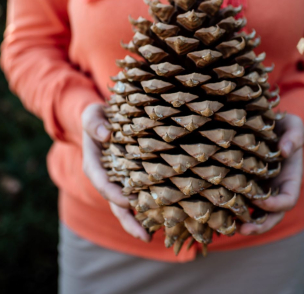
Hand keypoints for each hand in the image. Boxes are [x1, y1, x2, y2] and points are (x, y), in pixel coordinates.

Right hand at [81, 103, 149, 241]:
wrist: (105, 119)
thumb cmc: (98, 117)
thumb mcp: (92, 115)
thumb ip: (94, 123)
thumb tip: (105, 134)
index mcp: (94, 164)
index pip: (102, 182)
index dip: (114, 193)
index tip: (128, 201)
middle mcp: (106, 177)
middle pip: (115, 202)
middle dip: (128, 219)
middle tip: (143, 236)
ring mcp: (118, 179)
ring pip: (126, 203)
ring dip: (138, 220)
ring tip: (152, 237)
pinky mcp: (130, 177)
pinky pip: (137, 193)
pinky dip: (146, 205)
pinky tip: (162, 216)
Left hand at [240, 113, 303, 235]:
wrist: (271, 124)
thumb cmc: (285, 125)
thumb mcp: (294, 125)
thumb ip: (294, 136)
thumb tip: (285, 151)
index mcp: (290, 178)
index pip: (288, 199)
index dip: (275, 205)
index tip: (259, 201)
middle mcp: (276, 188)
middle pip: (272, 215)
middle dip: (259, 225)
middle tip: (243, 229)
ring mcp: (261, 188)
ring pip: (255, 213)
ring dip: (244, 223)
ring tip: (228, 227)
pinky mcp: (245, 183)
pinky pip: (241, 200)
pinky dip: (232, 208)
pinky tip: (217, 212)